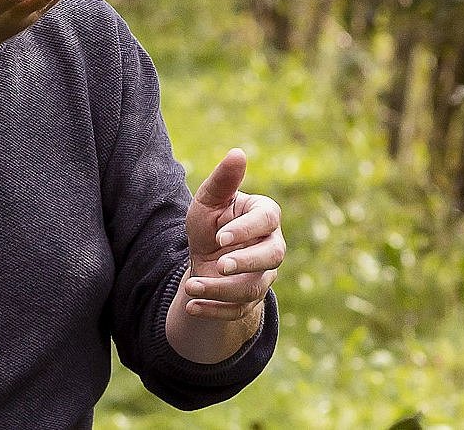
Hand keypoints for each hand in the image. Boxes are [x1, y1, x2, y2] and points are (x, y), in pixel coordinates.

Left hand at [182, 148, 284, 320]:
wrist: (205, 257)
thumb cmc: (211, 222)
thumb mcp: (209, 200)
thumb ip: (223, 180)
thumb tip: (237, 153)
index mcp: (265, 217)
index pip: (267, 221)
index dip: (247, 230)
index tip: (221, 236)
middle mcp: (272, 247)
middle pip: (272, 257)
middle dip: (246, 263)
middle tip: (219, 265)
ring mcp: (264, 275)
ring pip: (253, 287)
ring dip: (221, 290)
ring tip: (191, 287)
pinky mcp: (250, 299)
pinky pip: (238, 310)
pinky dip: (214, 311)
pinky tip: (191, 306)